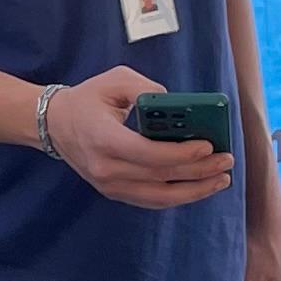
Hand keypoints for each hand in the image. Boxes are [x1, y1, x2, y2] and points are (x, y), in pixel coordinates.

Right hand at [45, 68, 236, 210]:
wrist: (54, 125)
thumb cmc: (88, 99)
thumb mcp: (115, 80)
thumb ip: (147, 90)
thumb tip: (179, 107)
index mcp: (102, 138)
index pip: (147, 154)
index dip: (181, 153)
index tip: (207, 146)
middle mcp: (105, 168)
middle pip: (160, 176)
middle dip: (198, 170)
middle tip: (226, 160)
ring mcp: (108, 185)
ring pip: (159, 197)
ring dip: (194, 190)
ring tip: (220, 179)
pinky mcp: (114, 192)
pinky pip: (152, 200)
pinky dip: (178, 195)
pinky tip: (199, 186)